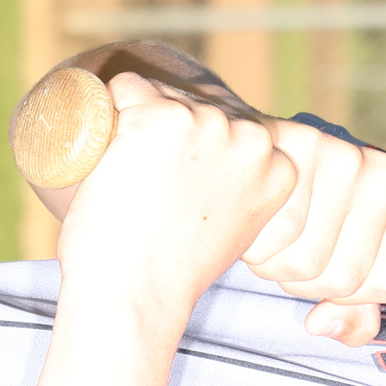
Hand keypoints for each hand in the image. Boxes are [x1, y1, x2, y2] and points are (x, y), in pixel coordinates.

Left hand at [54, 75, 297, 326]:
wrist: (136, 297)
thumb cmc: (171, 274)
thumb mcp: (230, 230)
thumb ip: (236, 194)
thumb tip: (218, 171)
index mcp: (278, 168)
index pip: (230, 132)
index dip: (194, 156)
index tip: (179, 196)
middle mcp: (252, 141)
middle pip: (196, 109)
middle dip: (167, 138)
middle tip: (152, 198)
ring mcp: (208, 125)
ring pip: (160, 97)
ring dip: (136, 128)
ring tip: (134, 188)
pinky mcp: (162, 117)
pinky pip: (123, 89)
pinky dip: (107, 112)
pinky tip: (113, 159)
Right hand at [234, 120, 385, 345]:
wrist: (264, 152)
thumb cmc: (307, 215)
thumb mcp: (341, 264)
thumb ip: (352, 313)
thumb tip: (321, 324)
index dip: (349, 297)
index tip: (328, 270)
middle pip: (344, 278)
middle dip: (305, 283)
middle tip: (290, 253)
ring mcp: (346, 155)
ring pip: (307, 261)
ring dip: (276, 265)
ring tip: (272, 237)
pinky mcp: (299, 144)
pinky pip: (279, 231)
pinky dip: (257, 242)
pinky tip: (255, 220)